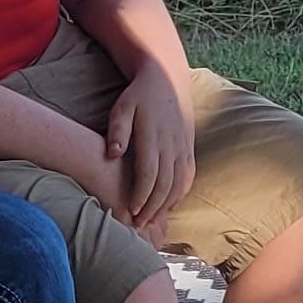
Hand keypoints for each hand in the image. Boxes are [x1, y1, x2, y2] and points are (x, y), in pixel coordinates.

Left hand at [102, 66, 197, 236]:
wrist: (167, 78)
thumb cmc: (138, 96)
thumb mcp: (122, 107)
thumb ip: (118, 131)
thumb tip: (113, 155)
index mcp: (154, 136)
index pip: (149, 174)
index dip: (141, 196)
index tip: (132, 211)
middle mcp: (172, 144)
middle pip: (165, 184)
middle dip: (152, 207)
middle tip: (139, 224)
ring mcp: (184, 146)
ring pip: (179, 183)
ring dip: (166, 205)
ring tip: (151, 219)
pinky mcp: (189, 147)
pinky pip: (188, 176)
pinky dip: (180, 193)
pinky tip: (168, 204)